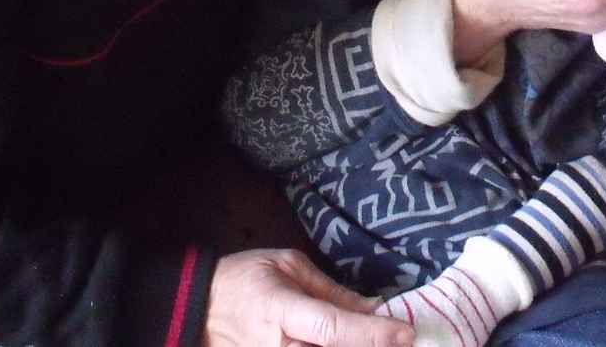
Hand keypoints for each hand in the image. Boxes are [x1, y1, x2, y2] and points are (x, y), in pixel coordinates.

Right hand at [204, 249, 411, 346]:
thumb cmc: (246, 278)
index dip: (372, 334)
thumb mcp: (290, 267)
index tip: (406, 333)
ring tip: (382, 341)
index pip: (334, 329)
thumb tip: (374, 308)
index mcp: (282, 311)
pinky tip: (353, 343)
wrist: (199, 308)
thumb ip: (333, 292)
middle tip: (400, 341)